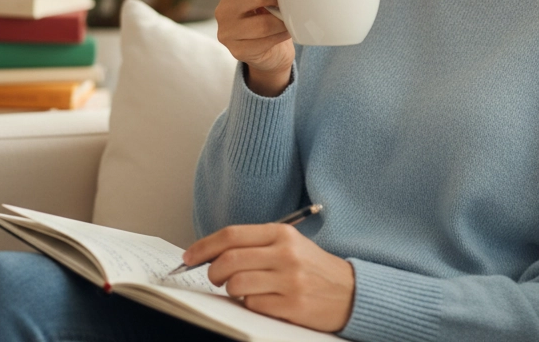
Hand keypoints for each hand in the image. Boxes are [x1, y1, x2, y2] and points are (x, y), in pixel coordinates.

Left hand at [184, 223, 354, 332]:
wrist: (349, 291)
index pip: (232, 235)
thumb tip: (213, 253)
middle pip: (228, 260)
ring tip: (243, 290)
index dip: (204, 246)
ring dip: (231, 290)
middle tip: (213, 277)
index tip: (189, 256)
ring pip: (236, 285)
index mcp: (281, 233)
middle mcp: (284, 253)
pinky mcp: (291, 305)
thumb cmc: (311, 267)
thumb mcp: (289, 245)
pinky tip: (262, 301)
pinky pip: (252, 305)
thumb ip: (255, 245)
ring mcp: (288, 280)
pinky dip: (250, 305)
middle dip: (212, 271)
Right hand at [215, 0, 294, 95]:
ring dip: (283, 19)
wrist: (268, 50)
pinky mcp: (237, 51)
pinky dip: (281, 35)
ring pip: (261, 22)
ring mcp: (227, 31)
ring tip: (292, 16)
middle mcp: (222, 7)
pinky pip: (265, 41)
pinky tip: (288, 31)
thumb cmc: (268, 12)